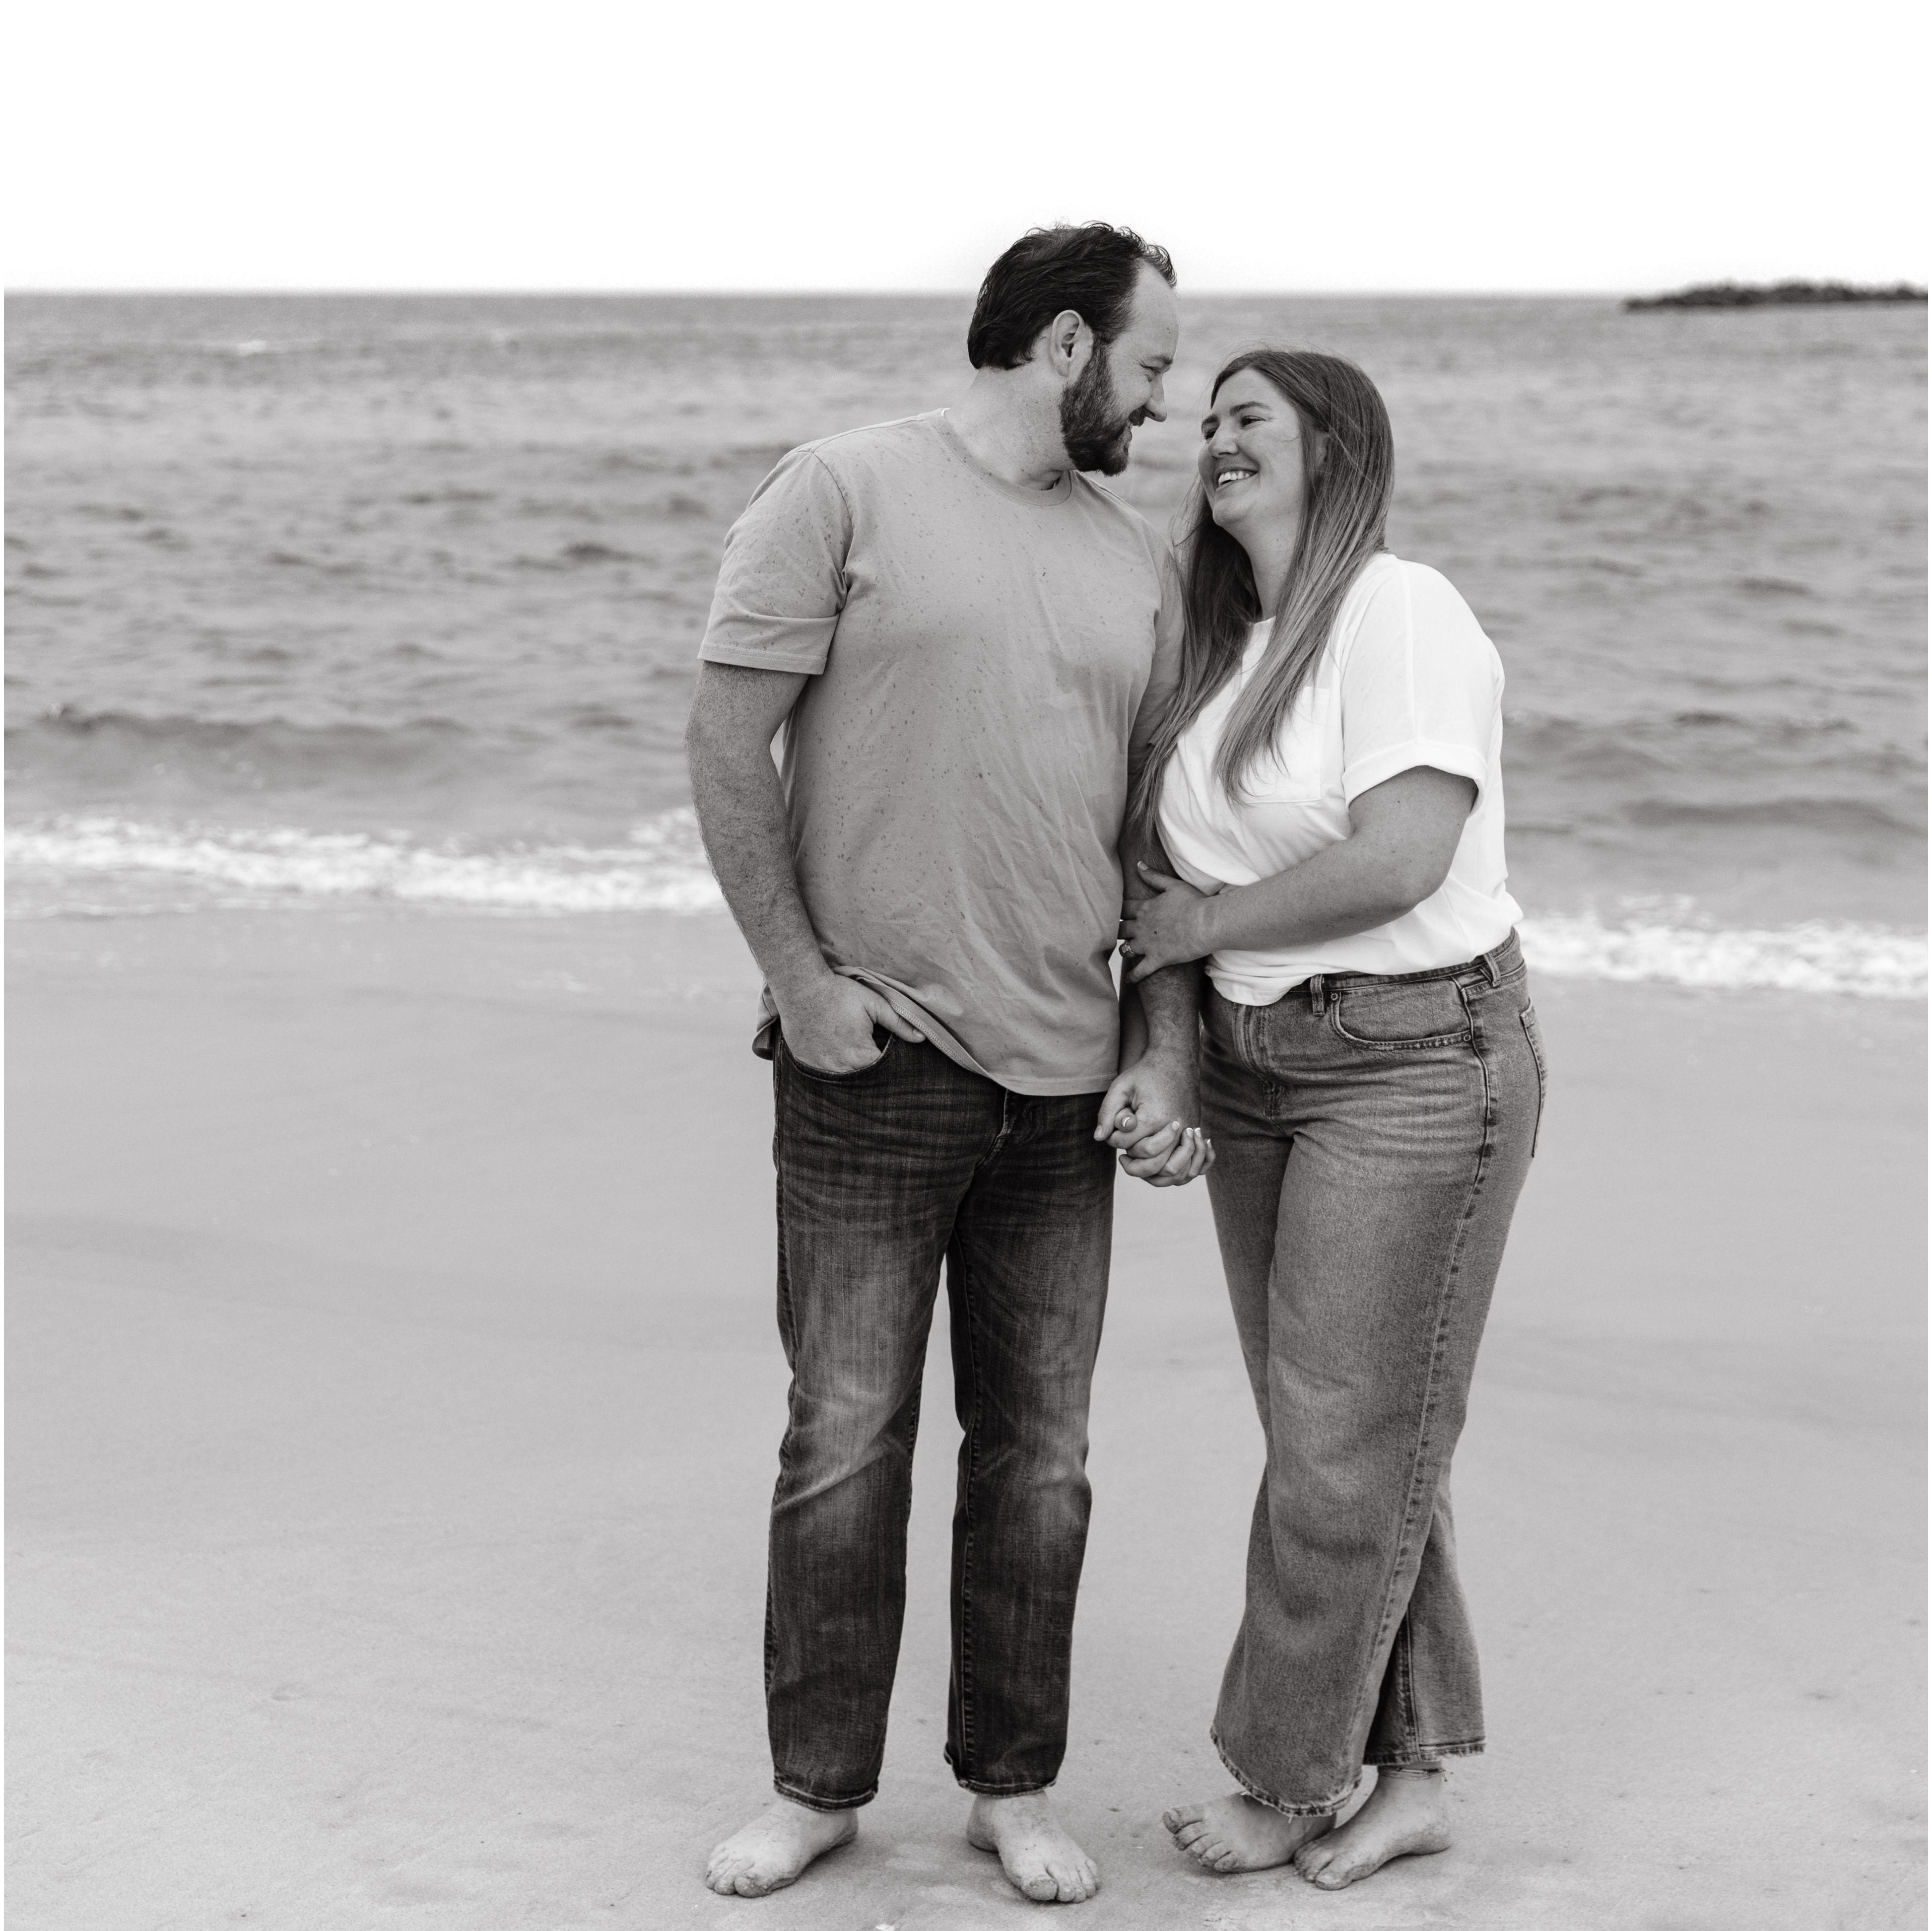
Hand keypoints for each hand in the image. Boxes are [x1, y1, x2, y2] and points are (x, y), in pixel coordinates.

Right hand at [779, 973, 923, 1073]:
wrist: (801, 988)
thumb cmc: (839, 994)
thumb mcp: (874, 1004)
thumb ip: (899, 1023)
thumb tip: (921, 1038)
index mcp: (862, 1056)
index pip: (883, 1074)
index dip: (889, 1068)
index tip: (889, 1059)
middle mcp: (841, 1069)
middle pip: (863, 1081)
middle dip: (870, 1074)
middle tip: (870, 1058)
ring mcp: (821, 1069)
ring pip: (843, 1080)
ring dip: (850, 1073)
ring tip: (850, 1054)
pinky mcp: (806, 1064)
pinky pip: (823, 1074)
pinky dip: (831, 1068)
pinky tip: (832, 1054)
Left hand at [1093, 1050, 1212, 1187]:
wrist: (1176, 1061)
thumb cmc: (1146, 1074)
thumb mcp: (1120, 1087)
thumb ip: (1107, 1113)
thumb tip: (1099, 1138)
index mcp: (1154, 1117)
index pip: (1128, 1144)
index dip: (1114, 1140)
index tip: (1114, 1129)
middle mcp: (1175, 1128)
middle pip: (1151, 1163)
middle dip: (1132, 1162)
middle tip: (1123, 1155)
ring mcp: (1188, 1133)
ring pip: (1170, 1170)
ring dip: (1151, 1171)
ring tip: (1138, 1161)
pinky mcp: (1194, 1134)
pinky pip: (1187, 1166)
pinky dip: (1172, 1172)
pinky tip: (1157, 1163)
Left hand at [1119, 863, 1219, 982]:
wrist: (1206, 923)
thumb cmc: (1194, 902)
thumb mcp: (1173, 885)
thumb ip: (1153, 876)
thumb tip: (1138, 865)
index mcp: (1145, 908)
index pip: (1123, 909)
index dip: (1119, 912)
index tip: (1117, 914)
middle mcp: (1141, 927)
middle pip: (1120, 929)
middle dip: (1119, 931)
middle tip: (1119, 934)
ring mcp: (1147, 945)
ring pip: (1126, 949)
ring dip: (1125, 950)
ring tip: (1126, 952)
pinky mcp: (1157, 960)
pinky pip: (1140, 971)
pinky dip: (1133, 977)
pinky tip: (1129, 980)